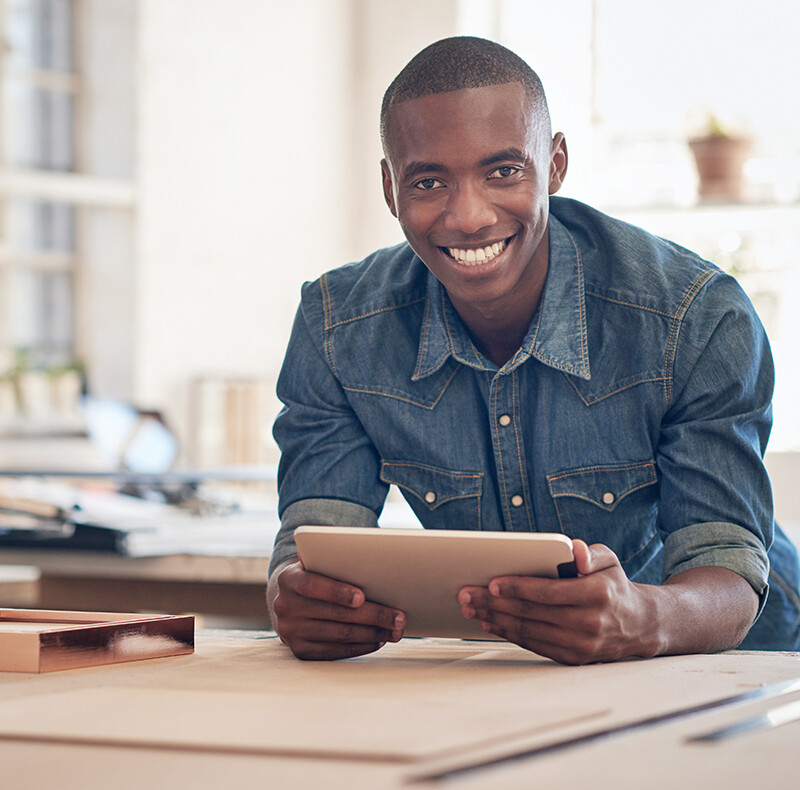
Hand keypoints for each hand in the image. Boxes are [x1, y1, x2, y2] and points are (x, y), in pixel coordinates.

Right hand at [270, 559, 405, 659]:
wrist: (288, 598)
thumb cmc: (314, 574)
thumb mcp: (316, 562)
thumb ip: (333, 560)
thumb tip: (369, 559)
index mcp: (289, 579)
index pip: (313, 585)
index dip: (338, 591)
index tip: (362, 596)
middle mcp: (285, 606)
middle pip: (335, 613)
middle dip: (372, 615)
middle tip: (399, 617)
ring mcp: (290, 631)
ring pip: (339, 635)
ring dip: (372, 634)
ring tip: (395, 631)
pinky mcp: (300, 651)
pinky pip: (335, 652)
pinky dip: (360, 646)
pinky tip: (378, 640)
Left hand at [458, 540, 659, 664]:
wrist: (638, 624)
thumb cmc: (613, 584)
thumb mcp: (609, 560)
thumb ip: (590, 552)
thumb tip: (574, 550)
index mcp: (597, 595)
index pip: (548, 592)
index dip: (518, 588)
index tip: (492, 583)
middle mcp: (590, 623)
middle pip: (532, 613)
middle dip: (494, 603)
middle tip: (467, 595)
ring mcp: (581, 645)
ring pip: (529, 632)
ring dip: (495, 620)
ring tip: (471, 609)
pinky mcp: (574, 659)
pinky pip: (534, 645)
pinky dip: (509, 634)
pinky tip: (491, 623)